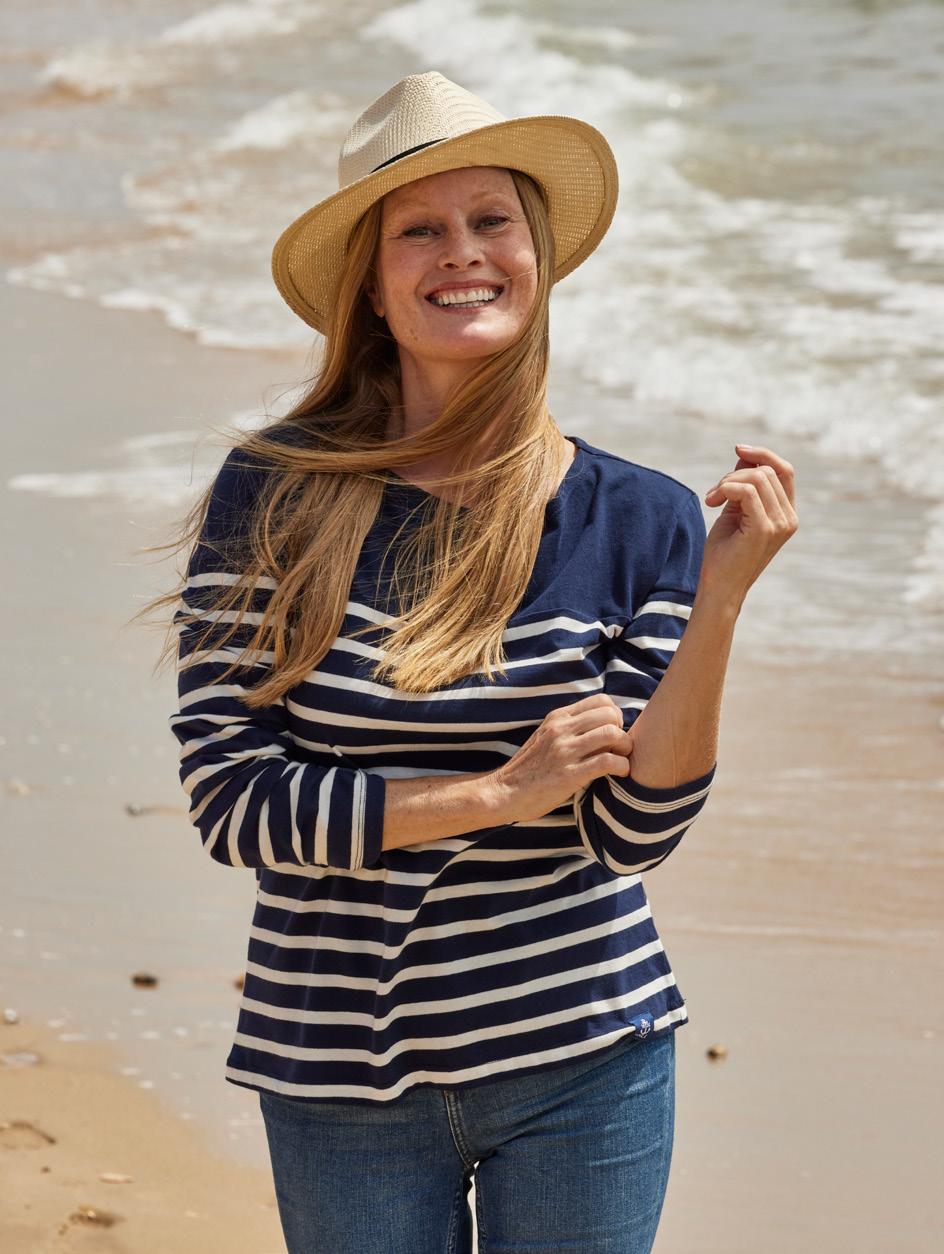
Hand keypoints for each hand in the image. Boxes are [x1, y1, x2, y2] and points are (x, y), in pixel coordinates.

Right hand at [491, 694, 633, 823]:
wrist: (504, 792)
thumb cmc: (528, 769)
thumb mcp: (545, 737)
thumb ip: (569, 728)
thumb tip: (602, 726)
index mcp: (557, 718)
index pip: (601, 700)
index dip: (615, 715)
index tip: (613, 733)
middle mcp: (561, 729)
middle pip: (611, 714)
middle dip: (623, 731)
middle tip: (619, 749)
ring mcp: (564, 751)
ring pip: (612, 734)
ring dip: (625, 748)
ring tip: (621, 760)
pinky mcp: (569, 774)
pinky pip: (607, 761)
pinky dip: (622, 766)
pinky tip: (619, 773)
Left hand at [701, 443, 797, 604]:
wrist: (719, 587)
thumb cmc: (724, 553)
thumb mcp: (735, 510)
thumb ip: (743, 484)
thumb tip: (744, 453)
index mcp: (786, 513)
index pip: (785, 470)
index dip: (764, 454)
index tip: (739, 448)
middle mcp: (789, 518)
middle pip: (766, 471)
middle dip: (735, 473)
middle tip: (714, 493)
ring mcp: (780, 524)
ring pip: (757, 477)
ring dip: (727, 481)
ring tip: (711, 499)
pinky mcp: (764, 528)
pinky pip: (746, 490)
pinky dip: (725, 488)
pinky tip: (712, 502)